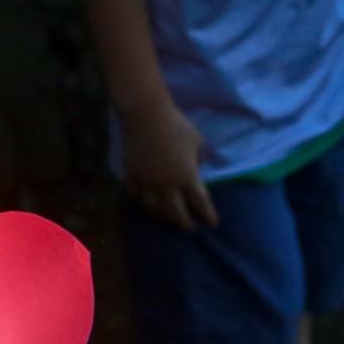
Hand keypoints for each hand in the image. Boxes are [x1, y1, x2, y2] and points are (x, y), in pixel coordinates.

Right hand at [122, 98, 216, 232]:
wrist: (146, 114)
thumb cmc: (176, 125)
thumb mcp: (197, 141)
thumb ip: (199, 158)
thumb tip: (196, 169)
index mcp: (186, 176)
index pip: (199, 202)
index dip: (207, 214)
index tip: (213, 223)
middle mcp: (166, 184)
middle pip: (175, 212)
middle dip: (184, 223)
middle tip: (190, 229)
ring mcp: (146, 181)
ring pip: (153, 207)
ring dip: (162, 215)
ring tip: (166, 216)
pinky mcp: (131, 173)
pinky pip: (135, 193)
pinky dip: (140, 198)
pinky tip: (143, 199)